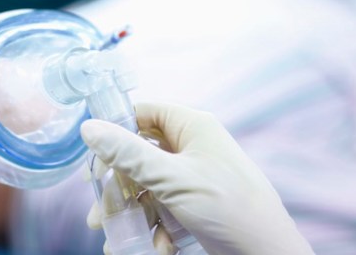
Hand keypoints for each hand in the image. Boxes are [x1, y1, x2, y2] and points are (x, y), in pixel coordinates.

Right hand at [82, 103, 313, 254]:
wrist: (266, 254)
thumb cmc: (228, 208)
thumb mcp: (171, 178)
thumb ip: (128, 154)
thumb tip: (89, 127)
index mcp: (192, 127)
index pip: (145, 113)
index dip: (117, 130)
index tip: (92, 154)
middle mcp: (193, 148)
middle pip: (139, 157)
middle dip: (117, 190)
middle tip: (98, 215)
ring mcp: (195, 179)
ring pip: (148, 189)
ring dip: (131, 216)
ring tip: (115, 241)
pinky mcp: (197, 207)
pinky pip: (164, 211)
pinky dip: (154, 229)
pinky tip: (152, 248)